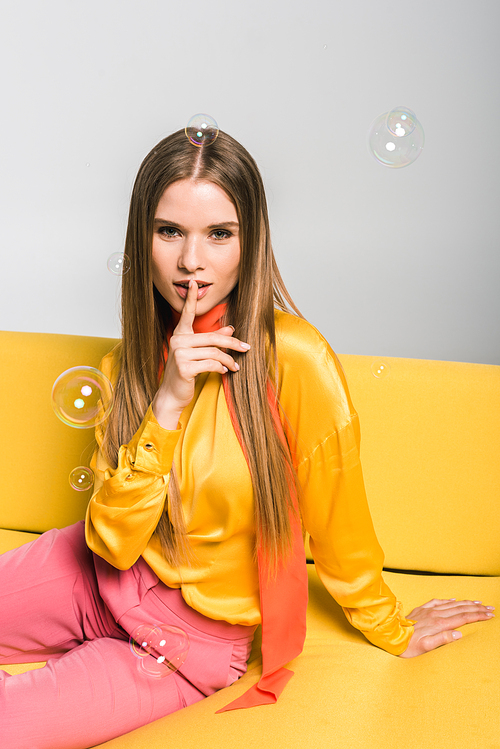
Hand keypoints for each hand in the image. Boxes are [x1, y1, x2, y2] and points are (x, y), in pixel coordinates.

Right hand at [152, 280, 249, 427]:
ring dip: (229, 360)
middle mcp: (177, 341)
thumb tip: (231, 329)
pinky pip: (211, 364)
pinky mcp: (183, 367)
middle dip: (233, 344)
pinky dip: (221, 368)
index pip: (186, 314)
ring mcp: (179, 354)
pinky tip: (225, 372)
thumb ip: (212, 341)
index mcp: (180, 335)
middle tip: (246, 348)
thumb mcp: (199, 355)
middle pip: (212, 337)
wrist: (172, 395)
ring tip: (236, 367)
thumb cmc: (185, 374)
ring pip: (214, 352)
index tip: (194, 282)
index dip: (191, 298)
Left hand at [398, 598, 494, 657]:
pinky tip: (454, 600)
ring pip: (452, 604)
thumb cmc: (409, 645)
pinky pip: (438, 602)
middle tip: (490, 608)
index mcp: (439, 624)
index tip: (489, 615)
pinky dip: (448, 600)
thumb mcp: (426, 647)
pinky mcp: (422, 609)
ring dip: (466, 603)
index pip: (463, 618)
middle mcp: (435, 614)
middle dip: (477, 608)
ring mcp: (429, 610)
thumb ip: (443, 639)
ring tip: (477, 603)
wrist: (391, 635)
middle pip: (461, 609)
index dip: (478, 616)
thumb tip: (459, 634)